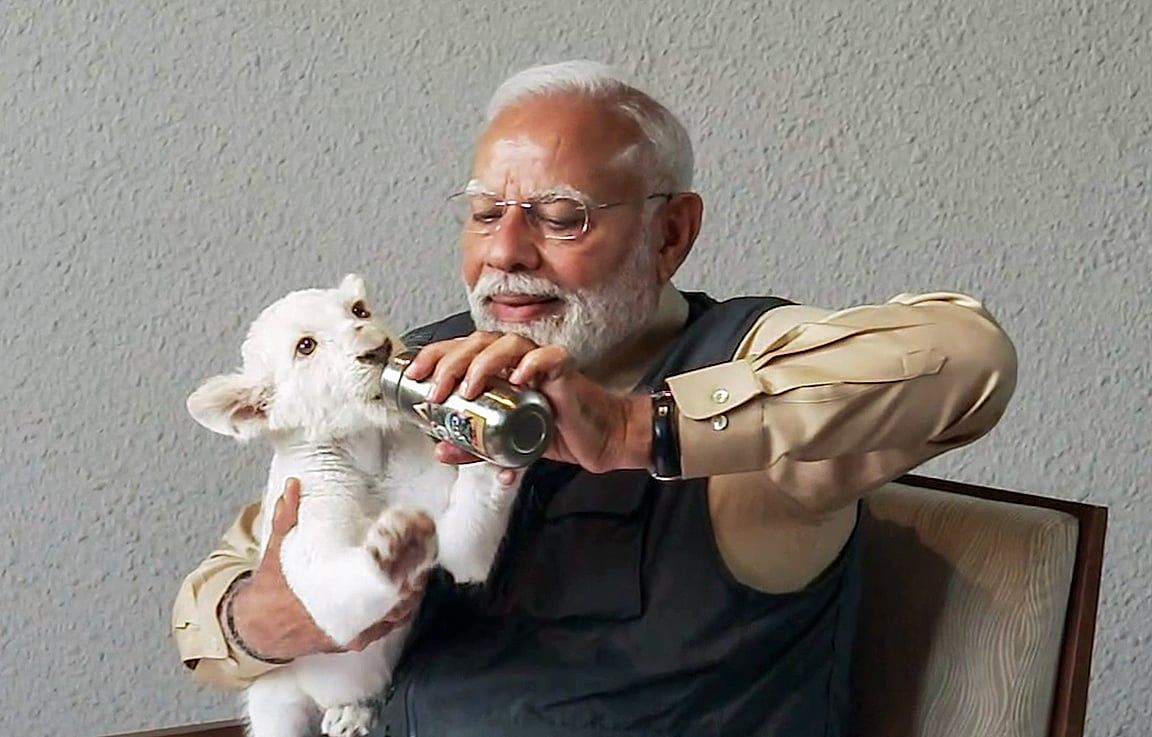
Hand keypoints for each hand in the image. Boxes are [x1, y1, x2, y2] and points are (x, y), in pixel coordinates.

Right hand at [223, 478, 425, 660]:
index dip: (400, 553)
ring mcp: (355, 632)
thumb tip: (295, 486)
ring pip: (399, 612)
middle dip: (414, 567)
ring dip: (414, 587)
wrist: (259, 629)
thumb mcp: (278, 550)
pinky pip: (390, 626)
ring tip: (425, 563)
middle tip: (426, 544)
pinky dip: (405, 608)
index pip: (379, 573)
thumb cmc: (272, 590)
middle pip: (398, 593)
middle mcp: (347, 618)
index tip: (411, 533)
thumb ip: (288, 517)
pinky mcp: (357, 640)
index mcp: (331, 593)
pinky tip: (413, 591)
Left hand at [404, 332, 652, 473]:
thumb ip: (475, 447)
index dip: (434, 356)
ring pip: (507, 344)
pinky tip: (517, 379)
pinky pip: (547, 358)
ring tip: (469, 389)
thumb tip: (441, 449)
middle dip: (450, 362)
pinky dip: (530, 364)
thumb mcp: (506, 445)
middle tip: (437, 391)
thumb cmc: (554, 433)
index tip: (413, 375)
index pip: (461, 349)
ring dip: (482, 364)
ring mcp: (540, 360)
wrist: (598, 439)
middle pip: (477, 342)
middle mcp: (516, 358)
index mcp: (498, 368)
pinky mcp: (564, 369)